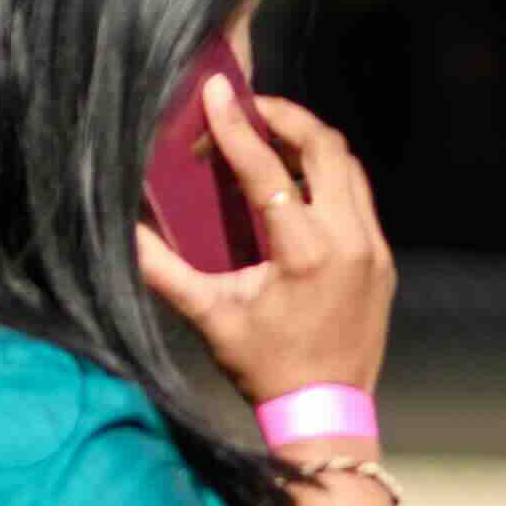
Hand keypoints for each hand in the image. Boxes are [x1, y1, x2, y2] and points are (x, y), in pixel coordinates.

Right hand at [133, 68, 397, 406]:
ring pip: (348, 167)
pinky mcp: (383, 260)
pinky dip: (329, 177)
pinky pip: (359, 198)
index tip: (217, 92)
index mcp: (306, 252)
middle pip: (325, 147)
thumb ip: (162, 270)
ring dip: (310, 144)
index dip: (236, 126)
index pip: (267, 170)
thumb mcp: (209, 317)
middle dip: (286, 117)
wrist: (325, 414)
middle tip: (248, 108)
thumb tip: (122, 229)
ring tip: (270, 138)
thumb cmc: (263, 369)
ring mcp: (374, 249)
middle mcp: (349, 241)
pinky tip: (297, 183)